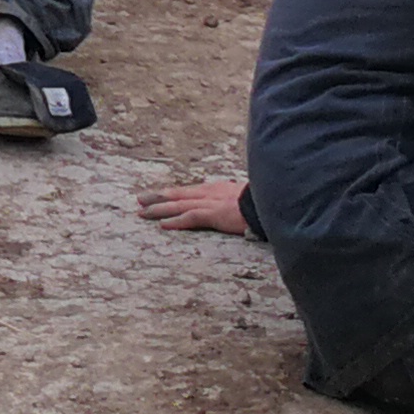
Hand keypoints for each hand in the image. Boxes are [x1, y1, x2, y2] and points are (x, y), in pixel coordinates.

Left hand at [137, 177, 253, 234]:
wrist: (274, 200)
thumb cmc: (264, 200)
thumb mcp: (244, 197)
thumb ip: (233, 200)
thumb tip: (229, 207)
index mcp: (217, 188)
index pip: (189, 190)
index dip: (171, 192)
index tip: (156, 194)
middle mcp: (211, 192)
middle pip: (178, 194)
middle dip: (158, 197)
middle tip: (139, 199)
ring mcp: (212, 202)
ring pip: (179, 205)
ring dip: (159, 209)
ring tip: (142, 212)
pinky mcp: (216, 214)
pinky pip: (191, 217)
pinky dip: (176, 220)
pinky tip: (163, 224)